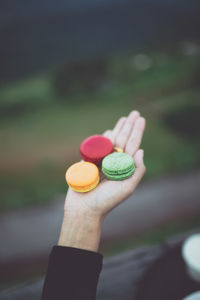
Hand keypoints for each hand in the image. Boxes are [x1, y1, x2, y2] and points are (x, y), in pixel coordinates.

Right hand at [58, 111, 145, 250]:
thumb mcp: (127, 188)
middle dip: (129, 126)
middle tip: (134, 113)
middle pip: (124, 140)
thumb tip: (141, 150)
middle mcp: (115, 163)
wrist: (84, 209)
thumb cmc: (107, 201)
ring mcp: (103, 162)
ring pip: (112, 141)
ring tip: (124, 119)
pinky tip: (109, 131)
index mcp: (125, 168)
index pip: (133, 145)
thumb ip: (137, 170)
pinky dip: (103, 138)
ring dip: (118, 129)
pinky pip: (97, 147)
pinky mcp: (90, 162)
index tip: (141, 119)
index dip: (137, 131)